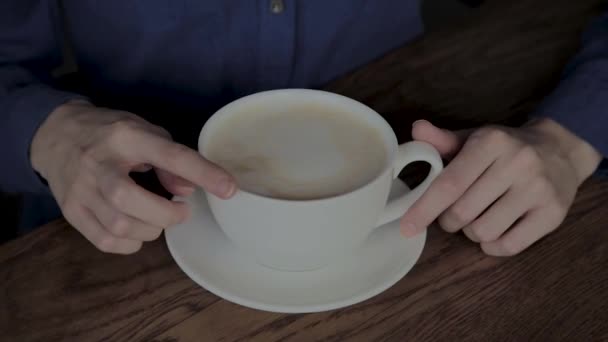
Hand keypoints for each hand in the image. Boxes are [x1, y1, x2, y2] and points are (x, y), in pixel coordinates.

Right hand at [31, 101, 235, 253]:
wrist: (55, 136)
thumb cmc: (111, 134)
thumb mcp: (144, 132)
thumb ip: (171, 158)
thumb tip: (191, 188)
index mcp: (126, 138)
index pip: (170, 156)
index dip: (203, 173)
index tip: (229, 189)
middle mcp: (99, 164)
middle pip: (132, 202)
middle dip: (167, 215)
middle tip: (180, 211)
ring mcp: (81, 190)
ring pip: (120, 226)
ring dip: (151, 230)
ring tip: (157, 218)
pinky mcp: (71, 212)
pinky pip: (106, 241)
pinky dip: (131, 243)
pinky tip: (137, 229)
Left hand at [400, 119, 601, 255]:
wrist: (561, 150)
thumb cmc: (505, 148)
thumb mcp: (474, 138)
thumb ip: (442, 140)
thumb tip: (416, 130)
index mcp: (492, 142)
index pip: (449, 184)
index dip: (424, 209)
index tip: (407, 228)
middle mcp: (518, 163)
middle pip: (462, 213)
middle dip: (449, 220)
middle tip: (455, 212)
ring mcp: (538, 190)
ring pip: (483, 232)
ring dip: (472, 232)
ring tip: (479, 217)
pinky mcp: (553, 214)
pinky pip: (509, 246)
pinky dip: (493, 246)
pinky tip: (496, 230)